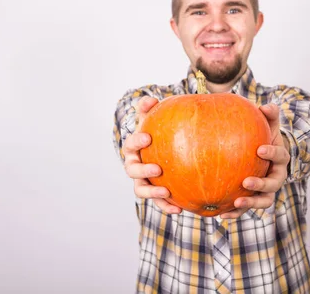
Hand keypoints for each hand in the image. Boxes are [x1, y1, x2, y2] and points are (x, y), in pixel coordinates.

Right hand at [122, 96, 181, 213]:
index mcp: (134, 147)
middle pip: (132, 170)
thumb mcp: (153, 118)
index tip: (148, 138)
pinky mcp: (154, 194)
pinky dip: (166, 207)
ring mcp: (143, 180)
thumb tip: (150, 100)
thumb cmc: (157, 131)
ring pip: (141, 190)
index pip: (130, 144)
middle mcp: (134, 165)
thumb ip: (149, 108)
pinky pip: (158, 202)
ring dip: (152, 192)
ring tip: (166, 192)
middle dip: (143, 170)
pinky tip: (180, 209)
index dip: (136, 142)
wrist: (164, 148)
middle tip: (157, 168)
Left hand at [220, 103, 289, 218]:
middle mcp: (276, 177)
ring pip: (263, 201)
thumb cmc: (263, 136)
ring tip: (236, 203)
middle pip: (274, 185)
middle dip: (261, 185)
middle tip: (246, 182)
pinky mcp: (254, 199)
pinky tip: (220, 214)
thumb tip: (268, 106)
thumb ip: (269, 115)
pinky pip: (245, 209)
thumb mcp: (268, 124)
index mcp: (280, 159)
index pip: (280, 156)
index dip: (272, 154)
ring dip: (251, 203)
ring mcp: (266, 191)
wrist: (261, 154)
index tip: (260, 149)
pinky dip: (235, 213)